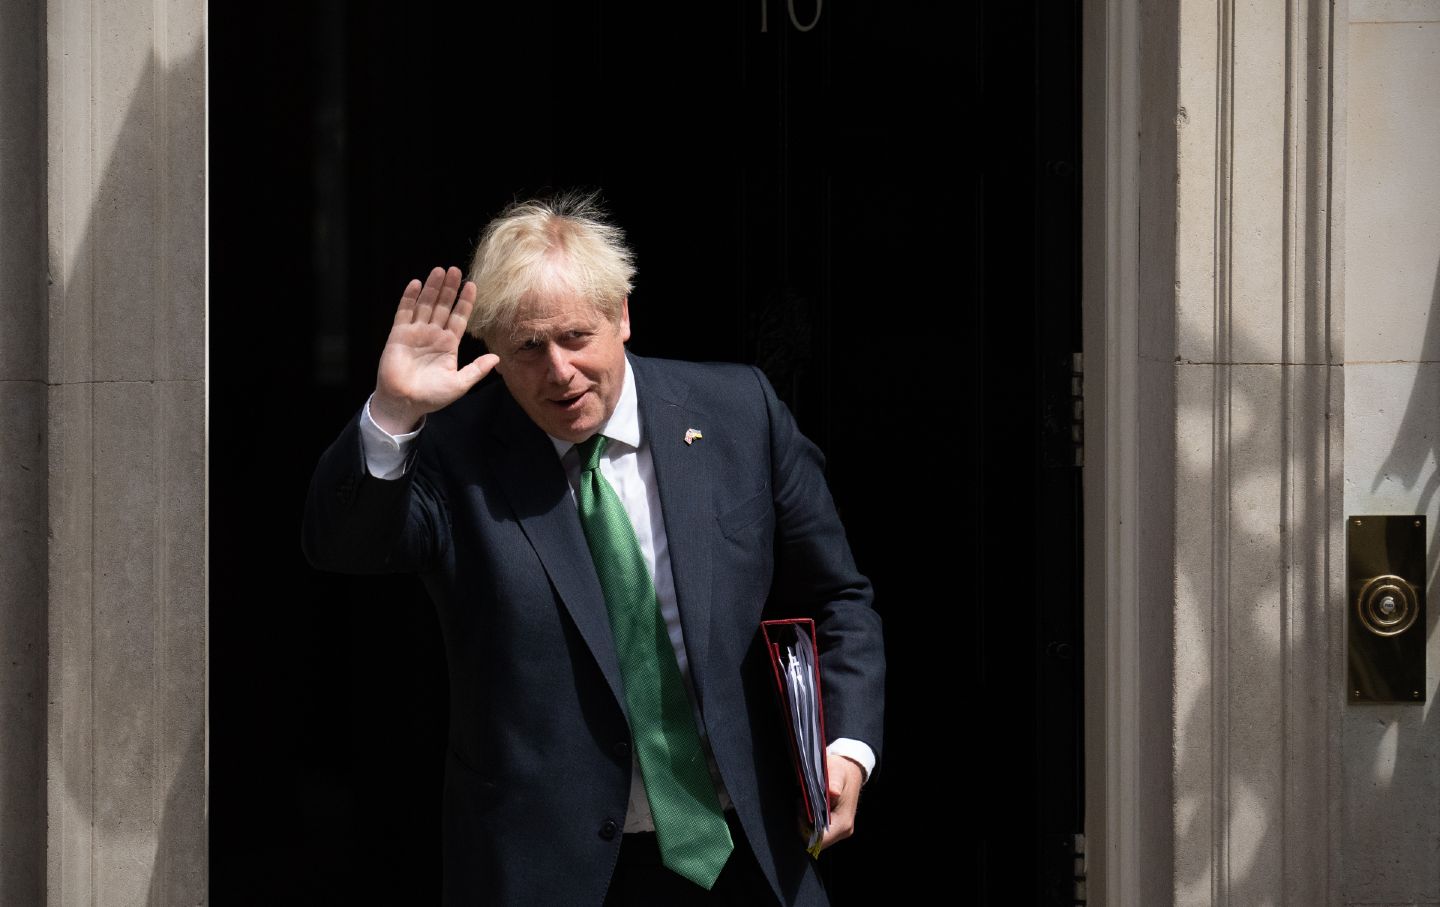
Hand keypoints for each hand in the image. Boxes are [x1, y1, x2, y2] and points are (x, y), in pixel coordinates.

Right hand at [372, 266, 499, 432]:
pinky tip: (416, 283)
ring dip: (432, 288)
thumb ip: (476, 370)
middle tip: (455, 270)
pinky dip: (410, 298)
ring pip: (425, 305)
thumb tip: (497, 358)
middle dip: (449, 288)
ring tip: (440, 270)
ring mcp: (416, 332)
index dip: (465, 302)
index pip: (459, 317)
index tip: (472, 285)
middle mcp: (433, 335)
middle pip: (443, 306)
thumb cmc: (432, 396)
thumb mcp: (459, 384)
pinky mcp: (399, 334)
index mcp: (449, 344)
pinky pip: (404, 312)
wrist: (404, 403)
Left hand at [807, 754, 863, 851]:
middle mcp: (843, 831)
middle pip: (815, 841)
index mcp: (843, 822)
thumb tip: (833, 792)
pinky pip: (817, 832)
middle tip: (801, 803)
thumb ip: (834, 783)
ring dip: (805, 823)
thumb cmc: (841, 772)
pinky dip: (809, 822)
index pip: (820, 840)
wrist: (850, 772)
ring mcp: (839, 831)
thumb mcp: (837, 772)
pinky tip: (808, 807)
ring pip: (815, 838)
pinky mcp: (835, 828)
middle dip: (803, 825)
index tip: (801, 808)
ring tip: (805, 803)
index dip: (804, 828)